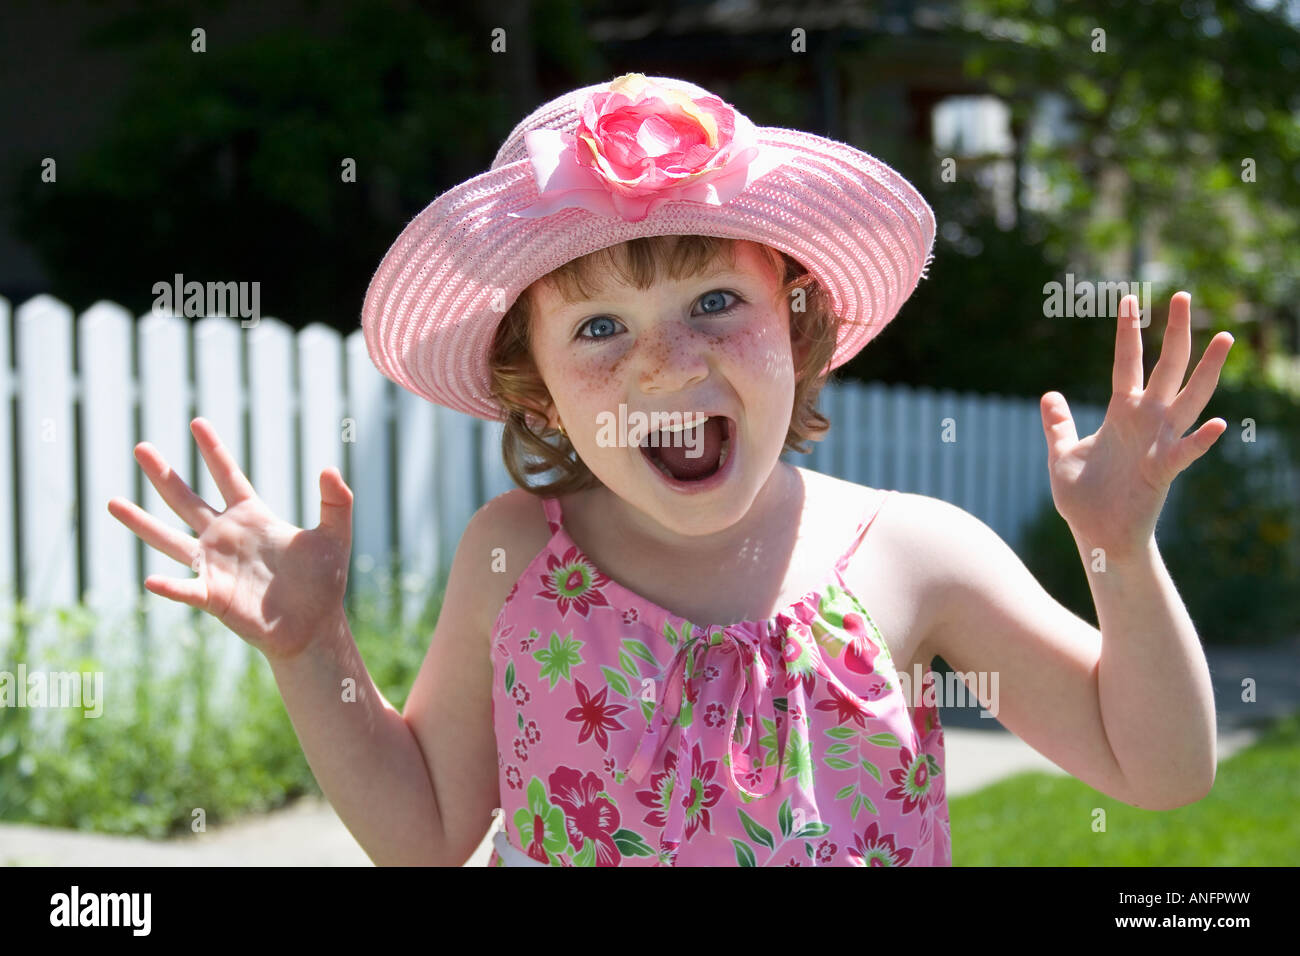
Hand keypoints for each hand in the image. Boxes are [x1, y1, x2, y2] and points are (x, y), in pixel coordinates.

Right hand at [107, 418, 354, 660]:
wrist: (314, 626)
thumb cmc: (324, 582)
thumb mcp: (334, 536)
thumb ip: (336, 502)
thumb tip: (329, 469)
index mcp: (252, 517)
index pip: (229, 476)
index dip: (214, 450)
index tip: (197, 422)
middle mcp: (226, 537)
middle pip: (187, 500)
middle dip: (164, 474)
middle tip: (140, 447)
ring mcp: (215, 566)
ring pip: (169, 540)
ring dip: (141, 522)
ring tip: (112, 501)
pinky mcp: (213, 597)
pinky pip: (186, 589)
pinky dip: (170, 586)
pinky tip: (151, 581)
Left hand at [1039, 291, 1233, 561]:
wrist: (1095, 535)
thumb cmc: (1083, 498)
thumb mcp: (1062, 454)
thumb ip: (1059, 425)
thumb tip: (1049, 395)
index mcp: (1122, 413)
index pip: (1128, 363)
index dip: (1128, 332)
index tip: (1129, 298)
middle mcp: (1146, 421)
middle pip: (1167, 367)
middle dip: (1175, 333)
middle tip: (1184, 295)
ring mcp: (1159, 443)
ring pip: (1189, 399)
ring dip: (1206, 370)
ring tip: (1223, 337)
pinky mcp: (1163, 471)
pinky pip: (1186, 453)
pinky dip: (1201, 441)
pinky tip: (1219, 424)